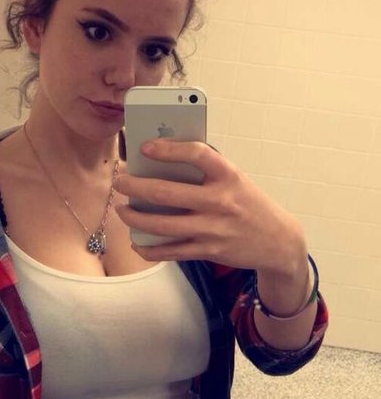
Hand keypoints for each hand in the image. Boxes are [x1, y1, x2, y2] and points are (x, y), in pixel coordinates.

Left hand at [114, 139, 304, 275]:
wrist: (279, 241)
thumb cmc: (248, 203)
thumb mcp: (235, 180)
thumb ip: (206, 171)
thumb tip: (161, 163)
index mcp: (228, 175)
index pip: (197, 154)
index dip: (168, 149)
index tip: (145, 147)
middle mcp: (220, 201)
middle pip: (166, 193)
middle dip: (135, 187)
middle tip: (120, 182)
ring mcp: (213, 228)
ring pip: (162, 225)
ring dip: (135, 218)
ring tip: (122, 210)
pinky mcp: (209, 250)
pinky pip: (171, 251)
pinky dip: (149, 248)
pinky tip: (137, 242)